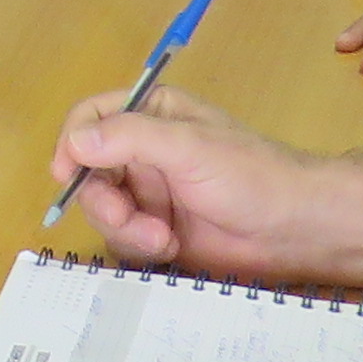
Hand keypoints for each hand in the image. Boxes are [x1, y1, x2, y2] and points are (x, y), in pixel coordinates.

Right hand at [46, 84, 317, 279]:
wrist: (296, 228)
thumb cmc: (250, 175)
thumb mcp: (188, 147)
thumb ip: (129, 138)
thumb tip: (75, 141)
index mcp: (154, 113)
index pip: (92, 117)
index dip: (72, 143)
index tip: (66, 174)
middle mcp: (146, 150)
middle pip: (90, 171)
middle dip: (104, 200)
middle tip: (126, 219)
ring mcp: (151, 192)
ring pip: (104, 210)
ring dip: (125, 228)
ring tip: (162, 238)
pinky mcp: (158, 230)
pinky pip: (124, 238)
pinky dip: (140, 245)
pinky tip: (170, 247)